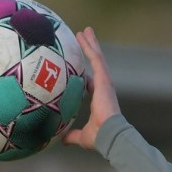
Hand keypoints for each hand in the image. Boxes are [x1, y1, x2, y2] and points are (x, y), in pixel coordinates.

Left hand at [61, 27, 121, 150]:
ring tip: (84, 31)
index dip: (85, 78)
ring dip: (90, 44)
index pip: (91, 85)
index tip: (78, 72)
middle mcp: (103, 88)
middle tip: (83, 39)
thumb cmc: (99, 137)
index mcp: (99, 100)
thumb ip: (72, 136)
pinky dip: (90, 46)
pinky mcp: (104, 79)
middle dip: (89, 52)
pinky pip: (96, 58)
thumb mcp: (82, 136)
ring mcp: (105, 82)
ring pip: (96, 57)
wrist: (110, 135)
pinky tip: (84, 35)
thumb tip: (61, 140)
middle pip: (95, 65)